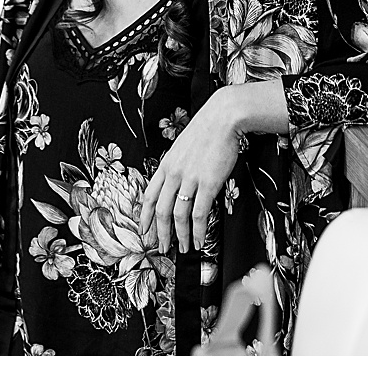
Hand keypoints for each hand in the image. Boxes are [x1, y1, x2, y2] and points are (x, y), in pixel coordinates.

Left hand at [138, 100, 242, 254]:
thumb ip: (176, 166)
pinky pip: (199, 213)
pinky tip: (201, 240)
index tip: (144, 230)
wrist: (222, 118)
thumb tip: (176, 183)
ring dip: (181, 236)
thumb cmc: (205, 131)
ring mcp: (190, 179)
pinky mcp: (208, 183)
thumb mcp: (181, 147)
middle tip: (163, 247)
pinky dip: (199, 230)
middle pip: (161, 211)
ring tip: (186, 248)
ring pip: (179, 216)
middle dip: (161, 233)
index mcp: (165, 165)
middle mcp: (173, 174)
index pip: (149, 196)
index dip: (145, 217)